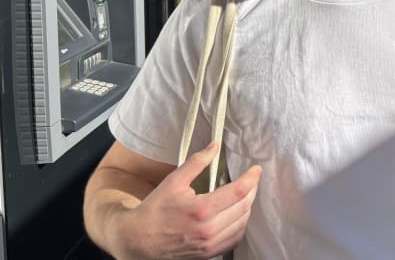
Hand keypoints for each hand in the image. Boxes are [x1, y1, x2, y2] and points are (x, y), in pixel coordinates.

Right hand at [115, 143, 261, 259]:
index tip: (256, 169)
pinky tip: (236, 214)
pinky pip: (235, 238)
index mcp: (202, 209)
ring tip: (244, 195)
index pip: (239, 191)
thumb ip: (197, 162)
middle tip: (251, 180)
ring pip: (242, 223)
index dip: (252, 178)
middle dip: (252, 190)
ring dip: (247, 207)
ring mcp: (210, 245)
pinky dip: (240, 224)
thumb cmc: (155, 210)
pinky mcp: (208, 254)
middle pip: (245, 206)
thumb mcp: (174, 181)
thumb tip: (214, 146)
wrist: (138, 240)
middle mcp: (209, 230)